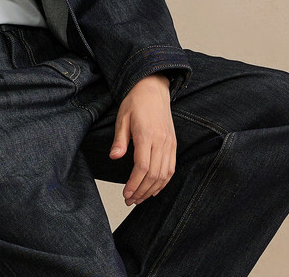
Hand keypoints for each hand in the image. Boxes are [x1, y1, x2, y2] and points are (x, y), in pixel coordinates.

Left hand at [109, 73, 175, 205]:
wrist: (153, 89)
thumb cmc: (135, 102)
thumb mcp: (122, 118)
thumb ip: (120, 140)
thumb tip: (114, 158)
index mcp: (147, 134)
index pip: (143, 167)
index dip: (134, 184)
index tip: (126, 193)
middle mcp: (161, 141)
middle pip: (154, 175)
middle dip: (142, 191)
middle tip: (130, 200)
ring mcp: (169, 143)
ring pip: (165, 175)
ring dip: (152, 189)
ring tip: (140, 198)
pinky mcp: (173, 144)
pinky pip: (171, 168)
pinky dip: (163, 182)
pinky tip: (154, 188)